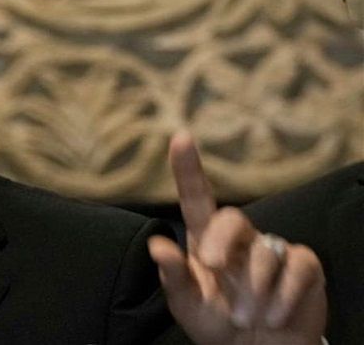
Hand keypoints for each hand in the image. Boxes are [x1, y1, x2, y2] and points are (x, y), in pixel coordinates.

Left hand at [148, 131, 326, 344]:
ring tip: (246, 316)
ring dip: (254, 289)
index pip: (197, 198)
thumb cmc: (218, 323)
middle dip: (222, 242)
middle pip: (232, 219)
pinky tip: (274, 315)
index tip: (180, 137)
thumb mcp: (187, 305)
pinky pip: (297, 267)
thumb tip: (156, 245)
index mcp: (205, 240)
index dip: (188, 168)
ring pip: (265, 252)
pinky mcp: (304, 266)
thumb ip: (173, 276)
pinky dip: (284, 296)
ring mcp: (273, 250)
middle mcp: (239, 239)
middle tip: (214, 269)